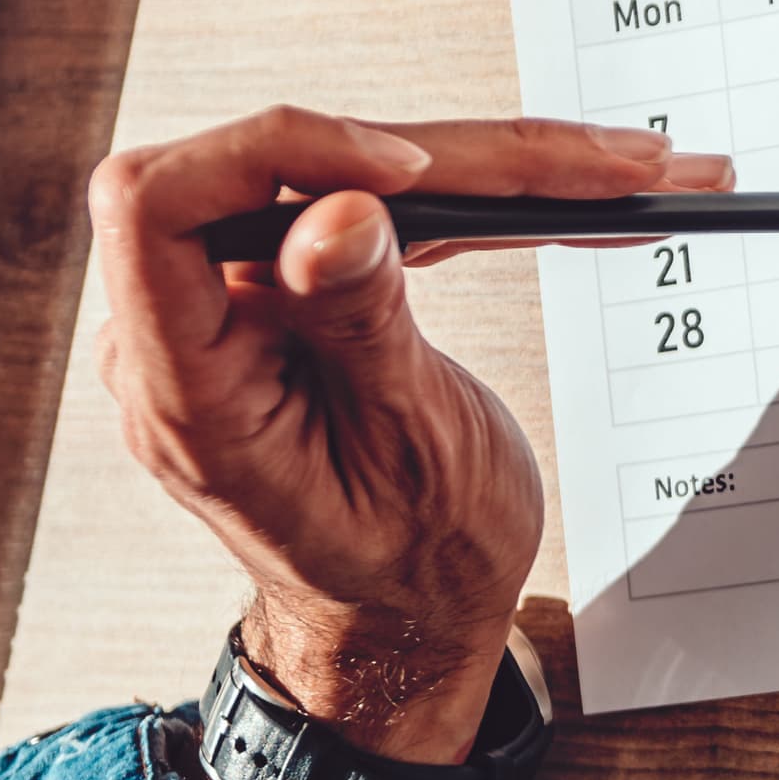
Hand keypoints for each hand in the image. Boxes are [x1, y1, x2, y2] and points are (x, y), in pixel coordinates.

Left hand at [85, 109, 730, 779]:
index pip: (159, 204)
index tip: (408, 171)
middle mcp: (191, 338)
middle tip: (597, 165)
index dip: (279, 155)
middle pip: (289, 174)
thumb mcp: (404, 454)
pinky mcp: (294, 298)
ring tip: (618, 173)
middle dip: (455, 157)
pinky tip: (570, 196)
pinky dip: (477, 204)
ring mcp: (239, 314)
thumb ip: (358, 324)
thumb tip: (334, 209)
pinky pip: (374, 219)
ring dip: (492, 172)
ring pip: (351, 182)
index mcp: (189, 389)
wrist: (405, 624)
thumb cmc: (405, 574)